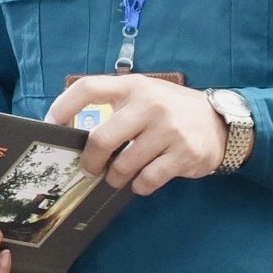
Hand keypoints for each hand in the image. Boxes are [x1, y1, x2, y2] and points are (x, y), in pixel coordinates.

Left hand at [47, 75, 226, 194]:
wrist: (222, 124)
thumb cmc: (171, 111)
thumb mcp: (145, 95)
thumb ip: (116, 107)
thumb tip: (75, 134)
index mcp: (133, 86)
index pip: (88, 88)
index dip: (63, 107)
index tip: (50, 125)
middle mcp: (150, 105)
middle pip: (101, 138)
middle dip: (90, 161)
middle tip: (89, 169)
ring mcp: (168, 130)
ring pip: (123, 165)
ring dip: (116, 177)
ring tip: (119, 175)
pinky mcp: (183, 154)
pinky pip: (147, 180)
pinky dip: (139, 186)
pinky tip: (142, 181)